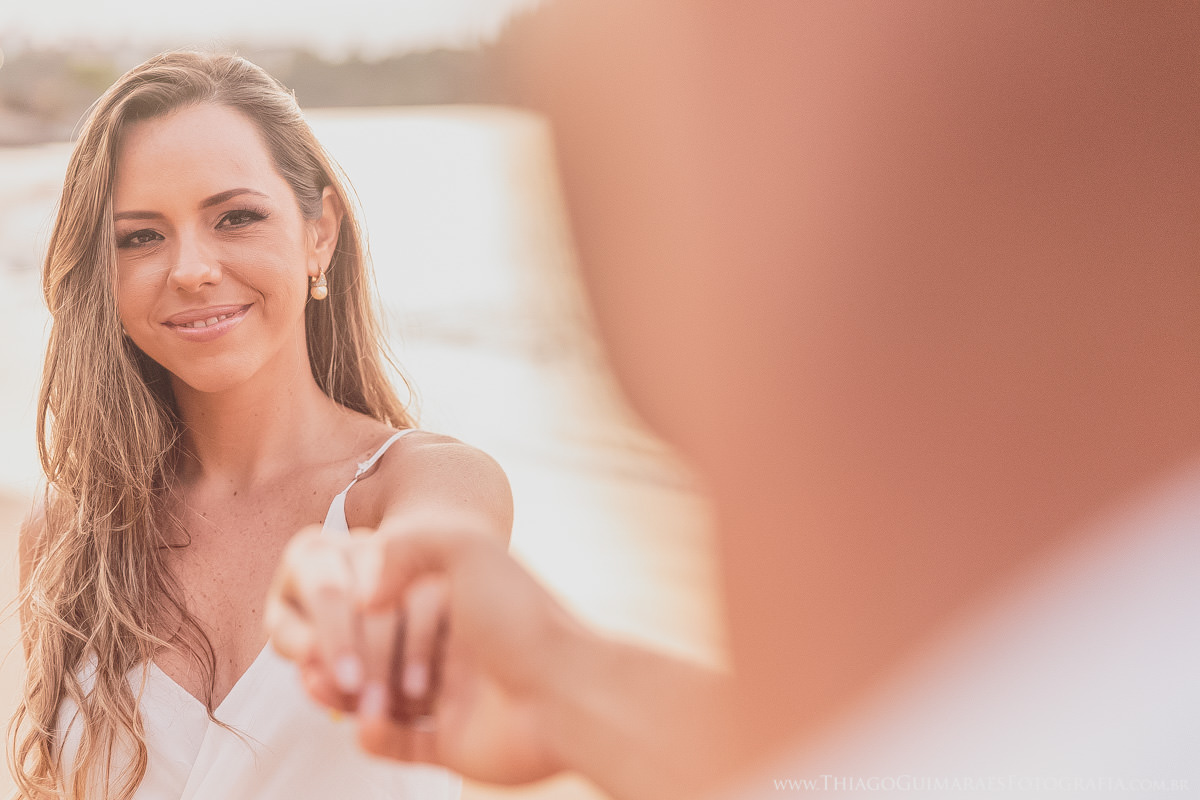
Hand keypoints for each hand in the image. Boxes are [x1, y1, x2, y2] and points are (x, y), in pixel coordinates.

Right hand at [266, 515, 573, 783]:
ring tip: (323, 690)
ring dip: (352, 698)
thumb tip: (362, 590)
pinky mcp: (456, 745)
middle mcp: (457, 651)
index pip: (391, 607)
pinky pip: (405, 745)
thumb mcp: (468, 548)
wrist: (568, 691)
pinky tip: (363, 725)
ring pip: (386, 702)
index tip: (324, 613)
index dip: (354, 613)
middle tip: (315, 662)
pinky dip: (378, 738)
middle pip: (383, 656)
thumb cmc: (520, 617)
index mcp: (458, 606)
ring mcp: (456, 700)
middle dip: (347, 659)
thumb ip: (409, 546)